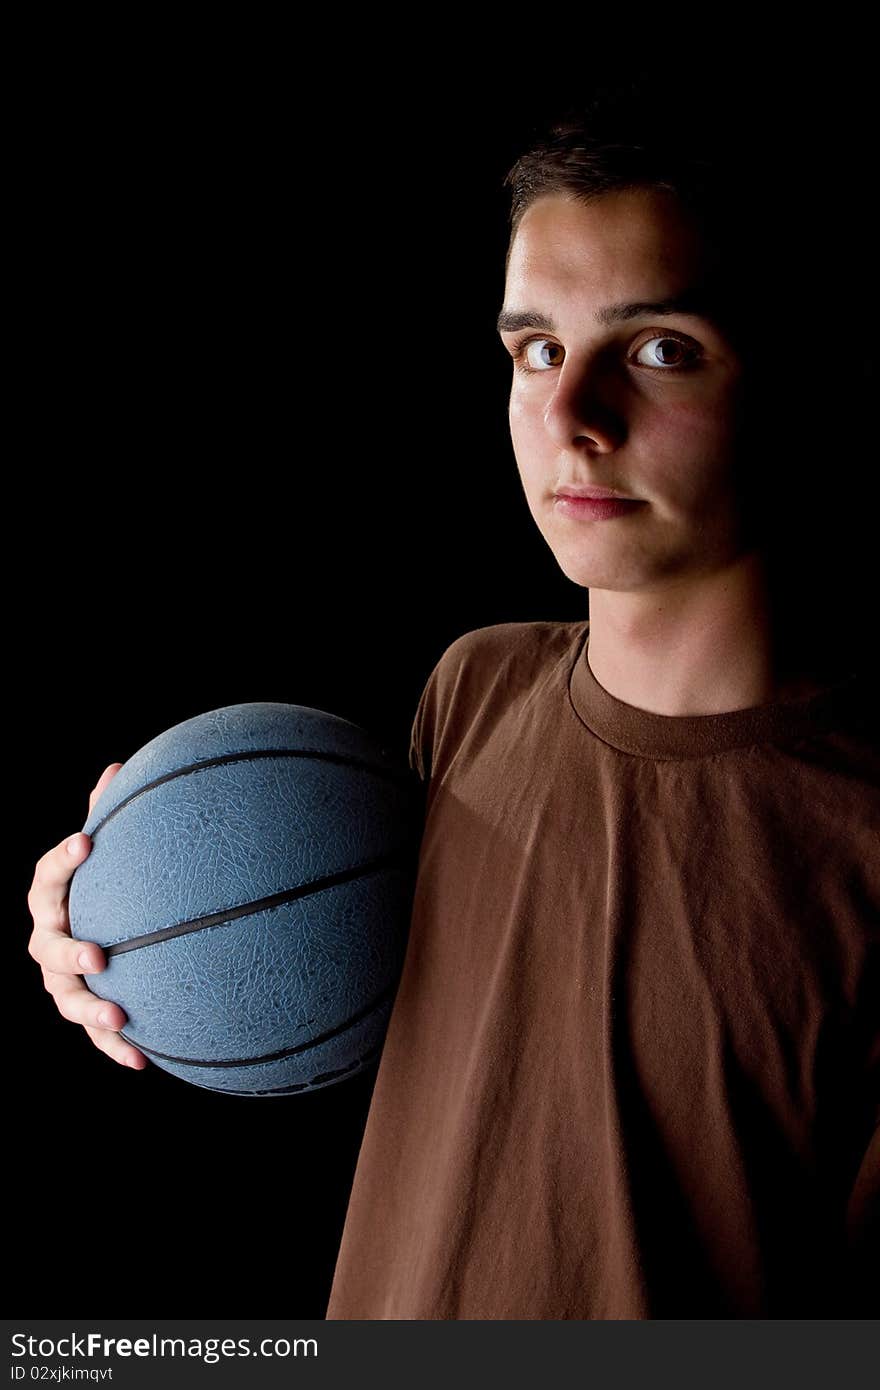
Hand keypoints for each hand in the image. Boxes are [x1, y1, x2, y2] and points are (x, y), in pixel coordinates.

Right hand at [27, 763, 147, 1069]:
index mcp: (52, 894)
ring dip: (89, 1008)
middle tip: (97, 953)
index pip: (48, 875)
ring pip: (65, 996)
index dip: (63, 859)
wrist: (102, 930)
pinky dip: (114, 1047)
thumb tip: (117, 767)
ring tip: (118, 1014)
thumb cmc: (106, 881)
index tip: (85, 842)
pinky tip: (142, 1060)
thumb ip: (108, 814)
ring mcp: (60, 979)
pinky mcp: (82, 1009)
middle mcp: (46, 938)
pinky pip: (95, 1033)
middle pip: (46, 946)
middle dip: (70, 950)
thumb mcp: (107, 851)